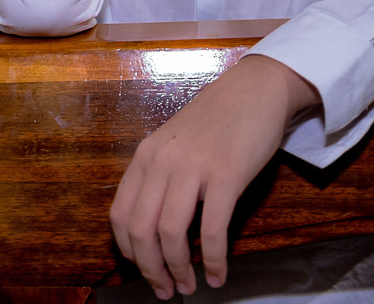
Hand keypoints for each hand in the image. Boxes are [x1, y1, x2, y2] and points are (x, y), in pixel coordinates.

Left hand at [110, 55, 317, 298]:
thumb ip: (162, 178)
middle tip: (166, 291)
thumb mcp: (174, 145)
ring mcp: (193, 166)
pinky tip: (218, 275)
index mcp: (146, 156)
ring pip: (170, 232)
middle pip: (140, 229)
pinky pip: (213, 228)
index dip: (129, 252)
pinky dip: (215, 259)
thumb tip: (154, 229)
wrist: (252, 90)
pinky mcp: (226, 173)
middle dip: (151, 269)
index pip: (120, 214)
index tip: (144, 272)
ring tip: (189, 287)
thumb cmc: (215, 121)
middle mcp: (162, 160)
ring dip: (178, 269)